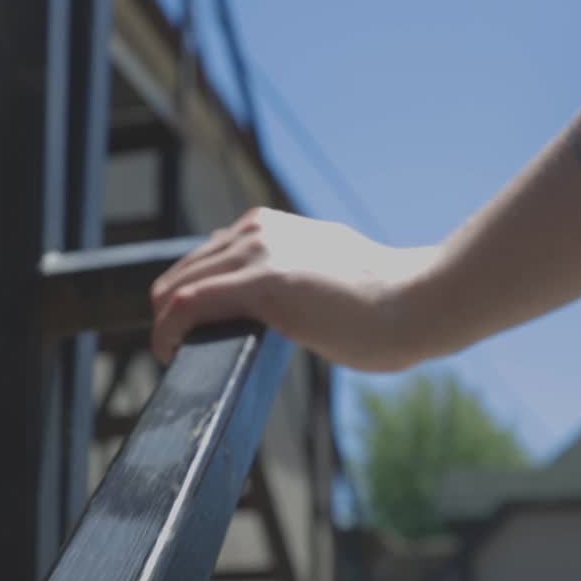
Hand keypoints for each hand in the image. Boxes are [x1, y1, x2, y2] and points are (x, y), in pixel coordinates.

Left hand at [149, 207, 436, 371]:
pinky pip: (185, 305)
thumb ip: (296, 272)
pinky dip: (165, 331)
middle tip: (174, 348)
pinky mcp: (260, 285)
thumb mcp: (329, 269)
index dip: (186, 294)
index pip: (206, 257)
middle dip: (168, 312)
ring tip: (172, 355)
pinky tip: (169, 353)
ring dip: (163, 325)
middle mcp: (258, 230)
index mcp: (272, 226)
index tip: (185, 328)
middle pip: (183, 270)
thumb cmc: (386, 300)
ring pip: (175, 286)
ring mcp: (258, 253)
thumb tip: (289, 298)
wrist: (418, 301)